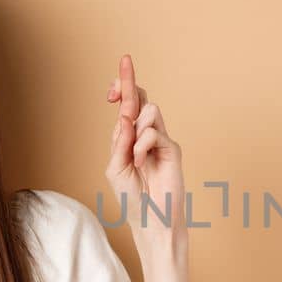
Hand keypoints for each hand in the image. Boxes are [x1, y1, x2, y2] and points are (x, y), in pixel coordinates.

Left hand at [104, 54, 185, 246]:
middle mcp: (145, 135)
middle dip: (128, 81)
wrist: (151, 219)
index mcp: (128, 138)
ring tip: (133, 154)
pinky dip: (142, 146)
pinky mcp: (172, 149)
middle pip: (140, 98)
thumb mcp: (116, 167)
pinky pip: (155, 133)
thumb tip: (126, 115)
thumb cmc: (132, 197)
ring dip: (136, 128)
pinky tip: (140, 163)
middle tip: (124, 62)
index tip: (109, 90)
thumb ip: (120, 141)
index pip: (126, 106)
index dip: (120, 90)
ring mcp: (160, 140)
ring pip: (150, 111)